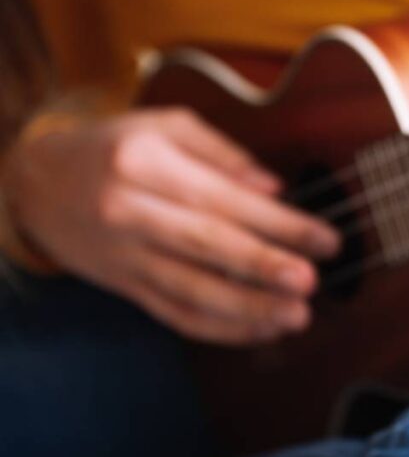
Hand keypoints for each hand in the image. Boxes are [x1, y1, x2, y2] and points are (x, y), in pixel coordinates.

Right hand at [2, 108, 340, 343]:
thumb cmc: (115, 146)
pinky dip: (219, 328)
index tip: (324, 238)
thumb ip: (223, 154)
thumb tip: (274, 188)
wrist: (36, 184)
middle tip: (310, 282)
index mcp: (145, 162)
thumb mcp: (165, 126)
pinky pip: (174, 314)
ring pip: (190, 290)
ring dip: (247, 309)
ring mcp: (124, 255)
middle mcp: (129, 211)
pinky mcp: (124, 287)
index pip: (222, 198)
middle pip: (206, 245)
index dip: (278, 222)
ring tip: (295, 317)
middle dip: (263, 267)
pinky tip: (259, 330)